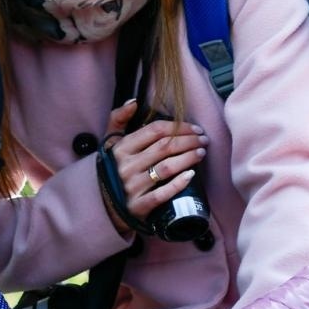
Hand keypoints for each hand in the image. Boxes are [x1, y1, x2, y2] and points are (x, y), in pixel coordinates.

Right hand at [99, 99, 209, 229]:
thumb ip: (118, 118)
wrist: (104, 204)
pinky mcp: (138, 206)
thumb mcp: (110, 142)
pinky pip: (162, 193)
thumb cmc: (113, 167)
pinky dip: (179, 183)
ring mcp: (132, 187)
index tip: (196, 129)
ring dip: (188, 158)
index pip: (155, 131)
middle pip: (165, 147)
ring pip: (166, 168)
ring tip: (201, 153)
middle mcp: (125, 166)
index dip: (179, 127)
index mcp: (121, 148)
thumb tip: (134, 101)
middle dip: (189, 141)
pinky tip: (191, 175)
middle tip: (204, 140)